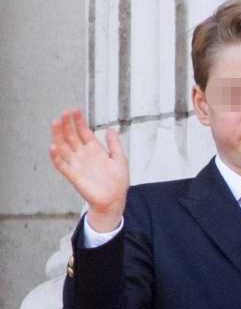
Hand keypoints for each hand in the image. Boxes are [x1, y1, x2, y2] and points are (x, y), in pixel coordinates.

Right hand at [49, 109, 128, 232]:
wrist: (114, 199)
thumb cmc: (117, 180)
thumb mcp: (119, 158)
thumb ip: (114, 144)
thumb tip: (111, 129)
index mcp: (94, 150)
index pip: (83, 132)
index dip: (79, 121)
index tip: (75, 110)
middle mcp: (83, 155)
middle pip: (72, 136)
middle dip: (68, 124)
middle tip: (64, 112)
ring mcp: (77, 164)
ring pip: (64, 147)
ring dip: (58, 136)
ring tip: (55, 123)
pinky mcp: (73, 175)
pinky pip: (62, 165)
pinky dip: (56, 157)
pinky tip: (53, 147)